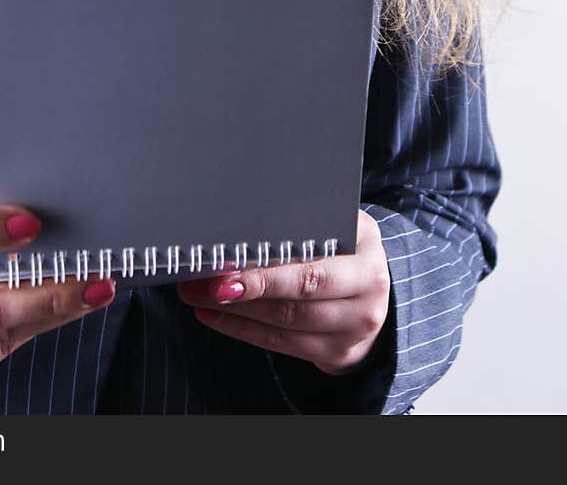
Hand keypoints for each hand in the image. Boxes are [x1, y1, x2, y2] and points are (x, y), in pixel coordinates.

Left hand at [176, 210, 390, 374]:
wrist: (369, 294)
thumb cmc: (337, 249)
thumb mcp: (329, 226)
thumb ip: (296, 221)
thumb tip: (237, 216)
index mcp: (364, 239)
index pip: (313, 246)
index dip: (270, 253)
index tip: (230, 251)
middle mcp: (368, 282)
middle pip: (303, 285)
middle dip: (250, 283)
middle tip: (209, 278)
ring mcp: (356, 322)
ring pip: (287, 318)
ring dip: (236, 308)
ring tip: (198, 294)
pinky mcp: (338, 351)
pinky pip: (282, 342)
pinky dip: (242, 328)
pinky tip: (213, 314)